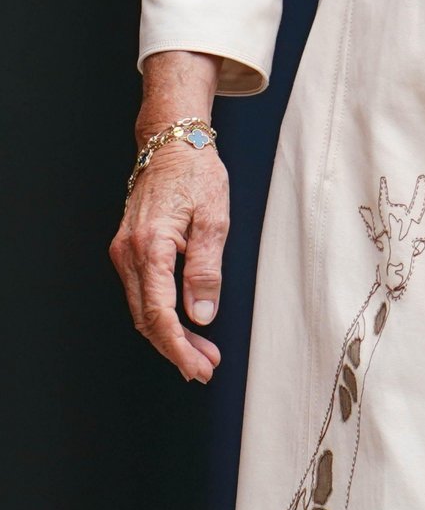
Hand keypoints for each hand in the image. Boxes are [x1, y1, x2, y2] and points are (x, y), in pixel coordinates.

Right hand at [109, 50, 225, 381]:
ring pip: (142, 309)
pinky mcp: (129, 249)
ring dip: (169, 335)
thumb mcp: (214, 217)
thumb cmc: (197, 173)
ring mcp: (125, 252)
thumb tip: (201, 316)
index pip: (159, 314)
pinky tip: (184, 324)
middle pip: (147, 319)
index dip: (178, 347)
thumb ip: (205, 269)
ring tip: (201, 353)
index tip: (198, 367)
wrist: (173, 142)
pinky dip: (161, 314)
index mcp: (150, 246)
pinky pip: (142, 293)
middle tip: (205, 368)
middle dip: (175, 349)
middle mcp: (129, 253)